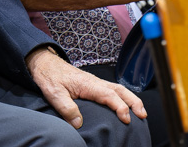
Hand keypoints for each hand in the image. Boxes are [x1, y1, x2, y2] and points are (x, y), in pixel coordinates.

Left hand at [25, 47, 145, 127]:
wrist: (45, 64)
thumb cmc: (50, 77)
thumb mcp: (54, 93)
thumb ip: (66, 108)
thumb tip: (78, 123)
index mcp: (88, 84)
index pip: (110, 95)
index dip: (120, 107)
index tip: (126, 118)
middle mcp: (95, 82)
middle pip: (120, 90)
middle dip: (133, 102)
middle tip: (143, 115)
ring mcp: (95, 83)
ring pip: (118, 89)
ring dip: (131, 99)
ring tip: (140, 112)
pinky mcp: (93, 85)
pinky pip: (112, 90)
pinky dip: (123, 97)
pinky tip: (125, 105)